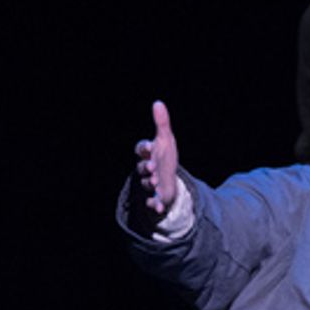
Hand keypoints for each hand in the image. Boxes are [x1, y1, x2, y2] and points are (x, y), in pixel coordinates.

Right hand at [134, 100, 178, 214]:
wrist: (167, 180)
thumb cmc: (164, 158)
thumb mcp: (166, 140)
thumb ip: (162, 123)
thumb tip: (158, 102)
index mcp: (149, 153)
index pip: (142, 149)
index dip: (145, 148)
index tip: (151, 146)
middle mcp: (147, 168)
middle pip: (142, 167)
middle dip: (146, 167)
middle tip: (152, 168)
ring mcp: (150, 182)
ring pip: (146, 183)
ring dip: (150, 183)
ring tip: (156, 182)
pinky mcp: (156, 196)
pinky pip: (152, 201)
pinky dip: (154, 204)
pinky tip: (158, 207)